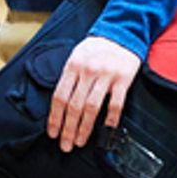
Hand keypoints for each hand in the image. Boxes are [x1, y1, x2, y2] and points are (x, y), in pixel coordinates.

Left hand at [48, 36, 140, 150]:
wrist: (123, 32)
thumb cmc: (97, 48)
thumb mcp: (76, 56)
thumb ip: (69, 77)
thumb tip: (60, 106)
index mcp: (73, 66)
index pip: (60, 97)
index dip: (55, 118)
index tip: (53, 133)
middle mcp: (88, 71)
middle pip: (74, 106)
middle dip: (68, 128)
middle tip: (65, 144)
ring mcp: (107, 75)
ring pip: (92, 107)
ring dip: (84, 128)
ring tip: (79, 141)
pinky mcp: (123, 79)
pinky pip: (116, 104)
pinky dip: (110, 120)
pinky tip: (105, 131)